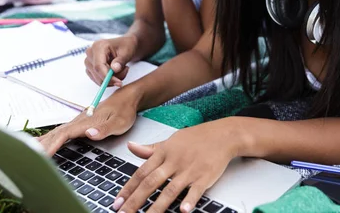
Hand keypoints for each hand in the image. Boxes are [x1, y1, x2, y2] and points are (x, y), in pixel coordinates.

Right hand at [37, 87, 140, 156]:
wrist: (127, 98)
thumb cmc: (124, 111)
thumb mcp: (120, 122)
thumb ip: (105, 129)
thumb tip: (89, 134)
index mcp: (86, 121)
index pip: (65, 134)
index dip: (52, 145)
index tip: (42, 156)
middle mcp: (79, 121)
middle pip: (56, 134)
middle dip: (42, 146)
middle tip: (29, 159)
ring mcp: (78, 122)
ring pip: (57, 132)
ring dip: (43, 142)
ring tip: (29, 152)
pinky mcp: (80, 124)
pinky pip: (61, 132)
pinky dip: (50, 138)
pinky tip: (44, 143)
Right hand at [85, 35, 137, 86]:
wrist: (125, 45)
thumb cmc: (126, 46)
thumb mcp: (127, 52)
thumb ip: (120, 61)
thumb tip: (114, 69)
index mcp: (98, 46)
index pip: (98, 66)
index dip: (107, 77)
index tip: (119, 82)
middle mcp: (90, 53)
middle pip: (97, 74)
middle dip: (113, 78)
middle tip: (125, 70)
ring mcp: (89, 61)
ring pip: (98, 79)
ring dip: (112, 79)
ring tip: (122, 69)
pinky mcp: (90, 68)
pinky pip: (98, 80)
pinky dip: (109, 80)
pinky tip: (116, 72)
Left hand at [112, 119, 238, 212]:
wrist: (223, 135)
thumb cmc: (196, 138)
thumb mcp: (171, 140)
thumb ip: (151, 149)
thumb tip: (131, 147)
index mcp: (164, 152)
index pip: (141, 172)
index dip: (128, 188)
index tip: (117, 202)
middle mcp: (174, 162)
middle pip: (151, 183)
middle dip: (136, 200)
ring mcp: (189, 170)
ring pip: (170, 190)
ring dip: (157, 206)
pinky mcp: (205, 177)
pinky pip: (196, 190)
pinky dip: (189, 200)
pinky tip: (183, 211)